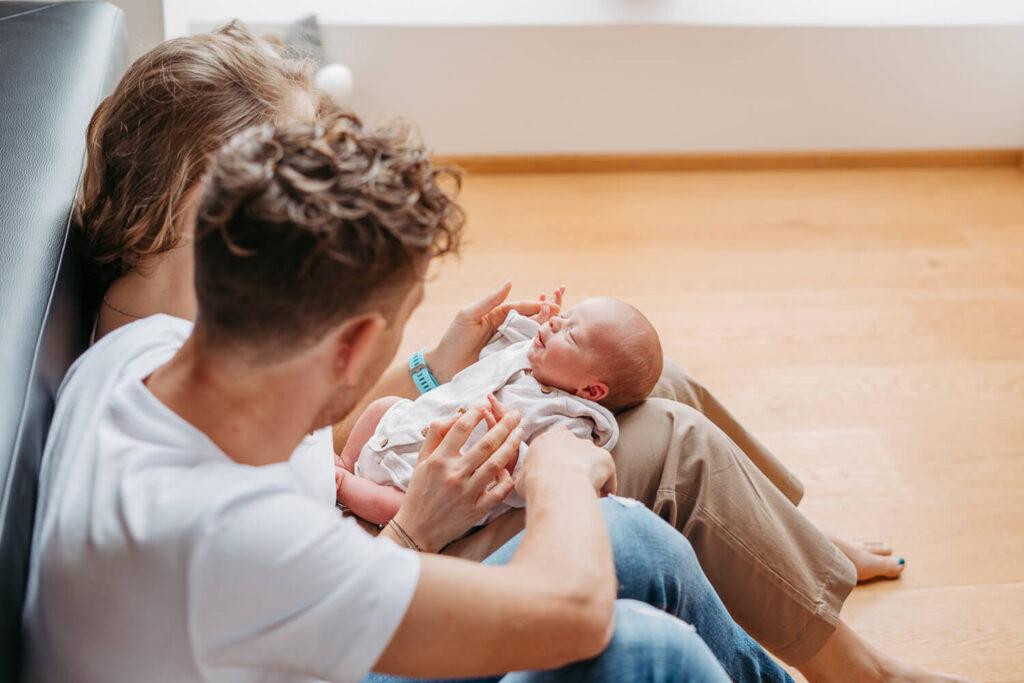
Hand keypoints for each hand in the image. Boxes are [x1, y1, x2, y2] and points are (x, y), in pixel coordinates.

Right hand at [393, 403, 523, 551]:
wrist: (416, 529)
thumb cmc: (420, 491)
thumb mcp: (421, 460)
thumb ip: (437, 434)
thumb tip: (458, 415)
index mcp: (439, 460)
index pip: (461, 428)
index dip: (476, 412)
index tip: (486, 404)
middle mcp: (454, 474)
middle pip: (486, 443)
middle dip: (504, 425)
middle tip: (516, 414)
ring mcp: (467, 493)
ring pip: (496, 464)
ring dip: (511, 445)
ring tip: (520, 432)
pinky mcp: (476, 510)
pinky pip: (499, 491)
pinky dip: (507, 479)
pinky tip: (510, 468)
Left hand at [426, 282, 560, 382]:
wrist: (443, 368)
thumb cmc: (454, 339)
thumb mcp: (469, 315)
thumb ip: (490, 300)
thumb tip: (510, 283)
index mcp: (497, 317)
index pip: (521, 308)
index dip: (536, 306)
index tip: (551, 304)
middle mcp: (506, 331)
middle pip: (531, 321)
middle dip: (546, 315)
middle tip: (561, 310)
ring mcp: (508, 347)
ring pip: (531, 337)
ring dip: (545, 331)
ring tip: (558, 326)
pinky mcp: (508, 363)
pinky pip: (525, 355)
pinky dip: (538, 351)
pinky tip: (548, 348)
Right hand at [516, 428, 616, 500]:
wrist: (557, 484)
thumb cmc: (536, 482)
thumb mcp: (521, 481)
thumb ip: (527, 478)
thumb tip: (527, 486)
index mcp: (548, 439)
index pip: (555, 443)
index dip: (558, 459)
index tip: (557, 473)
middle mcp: (570, 438)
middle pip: (576, 451)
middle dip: (576, 466)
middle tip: (571, 486)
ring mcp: (589, 447)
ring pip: (593, 463)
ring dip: (591, 476)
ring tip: (585, 495)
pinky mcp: (605, 458)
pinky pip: (607, 476)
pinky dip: (605, 487)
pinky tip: (598, 499)